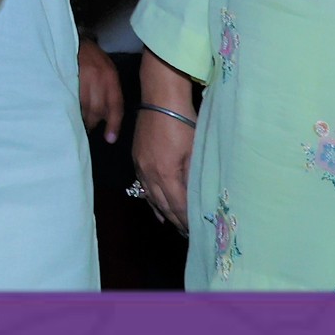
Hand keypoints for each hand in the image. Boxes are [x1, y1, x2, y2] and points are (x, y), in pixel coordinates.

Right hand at [76, 36, 124, 141]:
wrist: (74, 39)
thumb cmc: (92, 59)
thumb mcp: (107, 72)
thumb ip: (109, 93)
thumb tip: (107, 118)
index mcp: (111, 77)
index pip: (116, 105)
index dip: (114, 124)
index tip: (110, 139)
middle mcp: (99, 76)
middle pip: (98, 108)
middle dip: (93, 122)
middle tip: (88, 128)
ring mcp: (82, 75)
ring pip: (83, 105)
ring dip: (81, 117)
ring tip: (78, 121)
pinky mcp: (67, 75)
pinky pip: (71, 98)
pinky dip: (71, 107)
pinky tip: (69, 110)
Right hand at [131, 49, 195, 226]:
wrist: (160, 100)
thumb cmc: (183, 123)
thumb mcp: (194, 151)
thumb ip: (193, 177)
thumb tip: (196, 199)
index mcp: (165, 174)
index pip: (178, 206)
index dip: (187, 221)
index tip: (197, 233)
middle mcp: (149, 174)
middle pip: (164, 205)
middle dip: (177, 222)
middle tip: (189, 234)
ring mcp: (140, 167)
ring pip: (152, 198)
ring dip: (164, 214)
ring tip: (175, 227)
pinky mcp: (137, 159)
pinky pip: (143, 187)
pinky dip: (151, 201)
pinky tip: (157, 209)